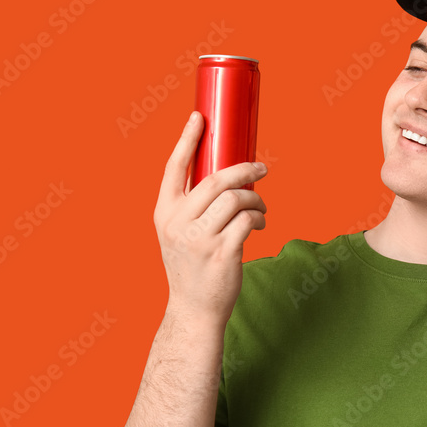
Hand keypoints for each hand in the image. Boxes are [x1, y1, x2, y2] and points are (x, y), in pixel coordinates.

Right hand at [153, 112, 267, 323]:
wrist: (194, 309)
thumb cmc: (193, 267)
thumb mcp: (179, 234)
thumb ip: (193, 207)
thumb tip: (228, 176)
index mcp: (164, 213)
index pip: (174, 168)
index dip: (187, 139)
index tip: (200, 117)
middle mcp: (177, 223)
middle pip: (215, 180)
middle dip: (243, 170)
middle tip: (261, 168)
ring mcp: (199, 239)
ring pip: (235, 199)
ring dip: (255, 199)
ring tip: (260, 208)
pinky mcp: (222, 252)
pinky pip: (248, 221)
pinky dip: (259, 218)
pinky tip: (260, 223)